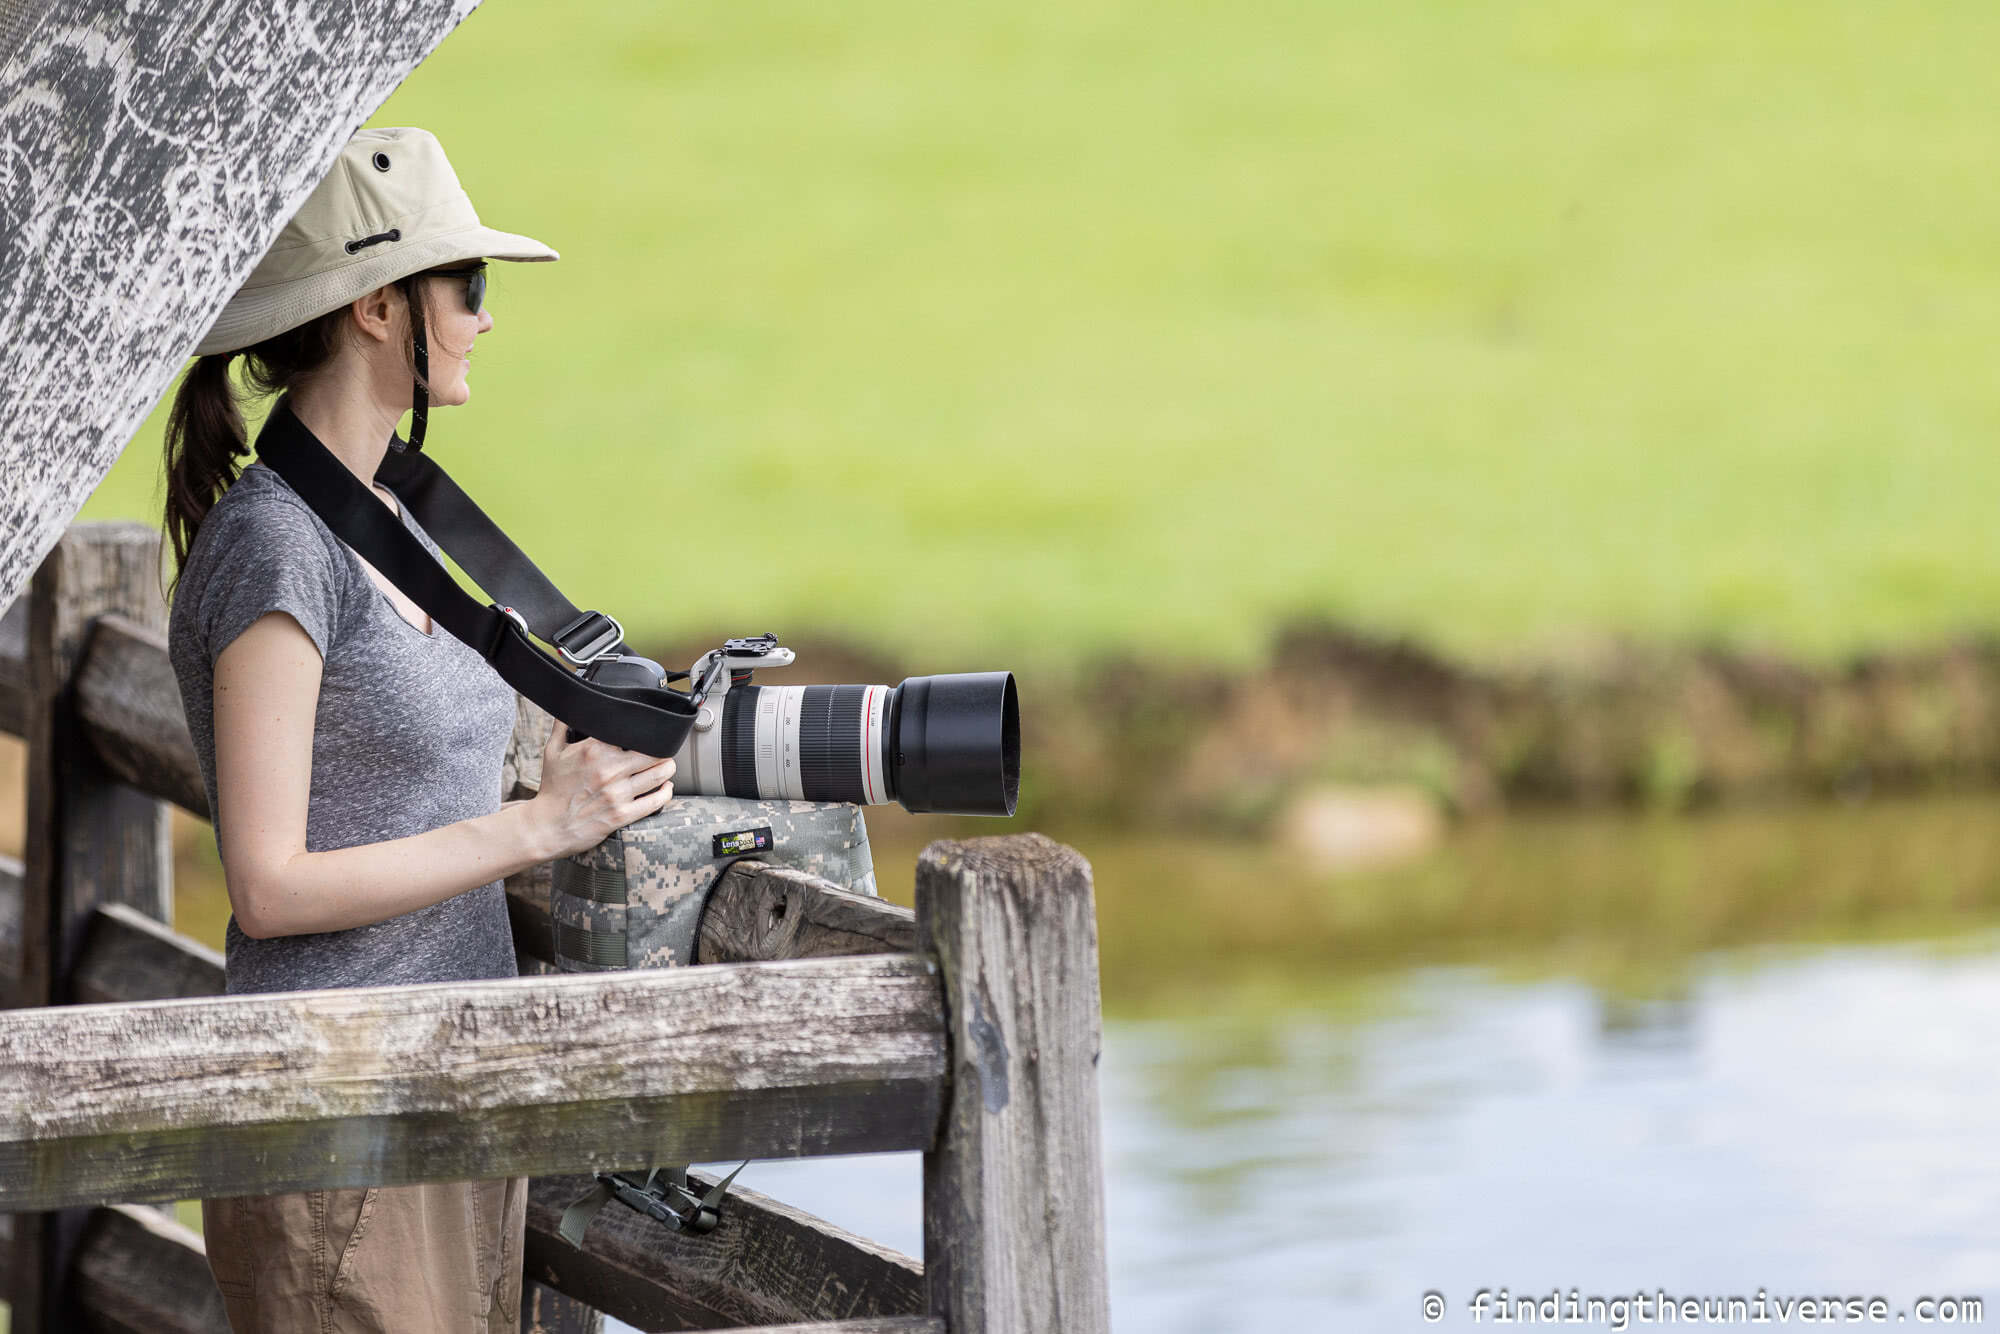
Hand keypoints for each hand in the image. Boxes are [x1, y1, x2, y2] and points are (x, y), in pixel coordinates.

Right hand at [529, 722, 675, 858]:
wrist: (547, 826)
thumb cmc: (552, 789)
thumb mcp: (553, 751)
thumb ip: (563, 724)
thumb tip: (571, 703)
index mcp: (594, 750)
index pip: (632, 732)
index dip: (644, 730)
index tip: (647, 731)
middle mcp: (609, 769)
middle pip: (653, 752)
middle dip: (662, 749)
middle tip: (663, 749)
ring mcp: (617, 793)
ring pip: (659, 774)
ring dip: (668, 768)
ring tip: (667, 765)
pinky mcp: (622, 814)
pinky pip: (656, 801)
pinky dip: (666, 792)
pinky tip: (666, 787)